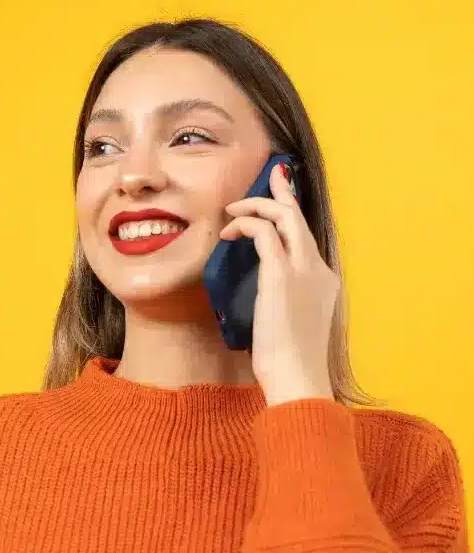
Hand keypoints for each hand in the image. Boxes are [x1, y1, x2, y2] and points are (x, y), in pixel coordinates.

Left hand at [219, 162, 337, 405]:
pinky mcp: (282, 274)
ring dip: (255, 207)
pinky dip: (245, 224)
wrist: (298, 377)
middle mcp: (317, 268)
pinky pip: (263, 232)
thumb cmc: (291, 359)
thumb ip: (286, 297)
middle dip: (281, 192)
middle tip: (269, 176)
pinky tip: (229, 232)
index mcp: (323, 279)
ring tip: (232, 211)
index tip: (281, 194)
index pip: (305, 236)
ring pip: (283, 216)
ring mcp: (303, 269)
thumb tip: (267, 288)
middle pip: (299, 217)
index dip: (292, 211)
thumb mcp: (293, 321)